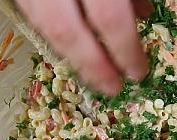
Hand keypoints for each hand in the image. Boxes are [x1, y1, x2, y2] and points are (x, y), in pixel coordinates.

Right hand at [16, 0, 152, 95]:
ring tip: (93, 75)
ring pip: (45, 26)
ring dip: (71, 55)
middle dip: (93, 66)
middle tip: (113, 89)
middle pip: (68, 32)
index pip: (109, 18)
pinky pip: (32, 14)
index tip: (138, 73)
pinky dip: (53, 33)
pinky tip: (69, 45)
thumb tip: (144, 14)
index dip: (125, 50)